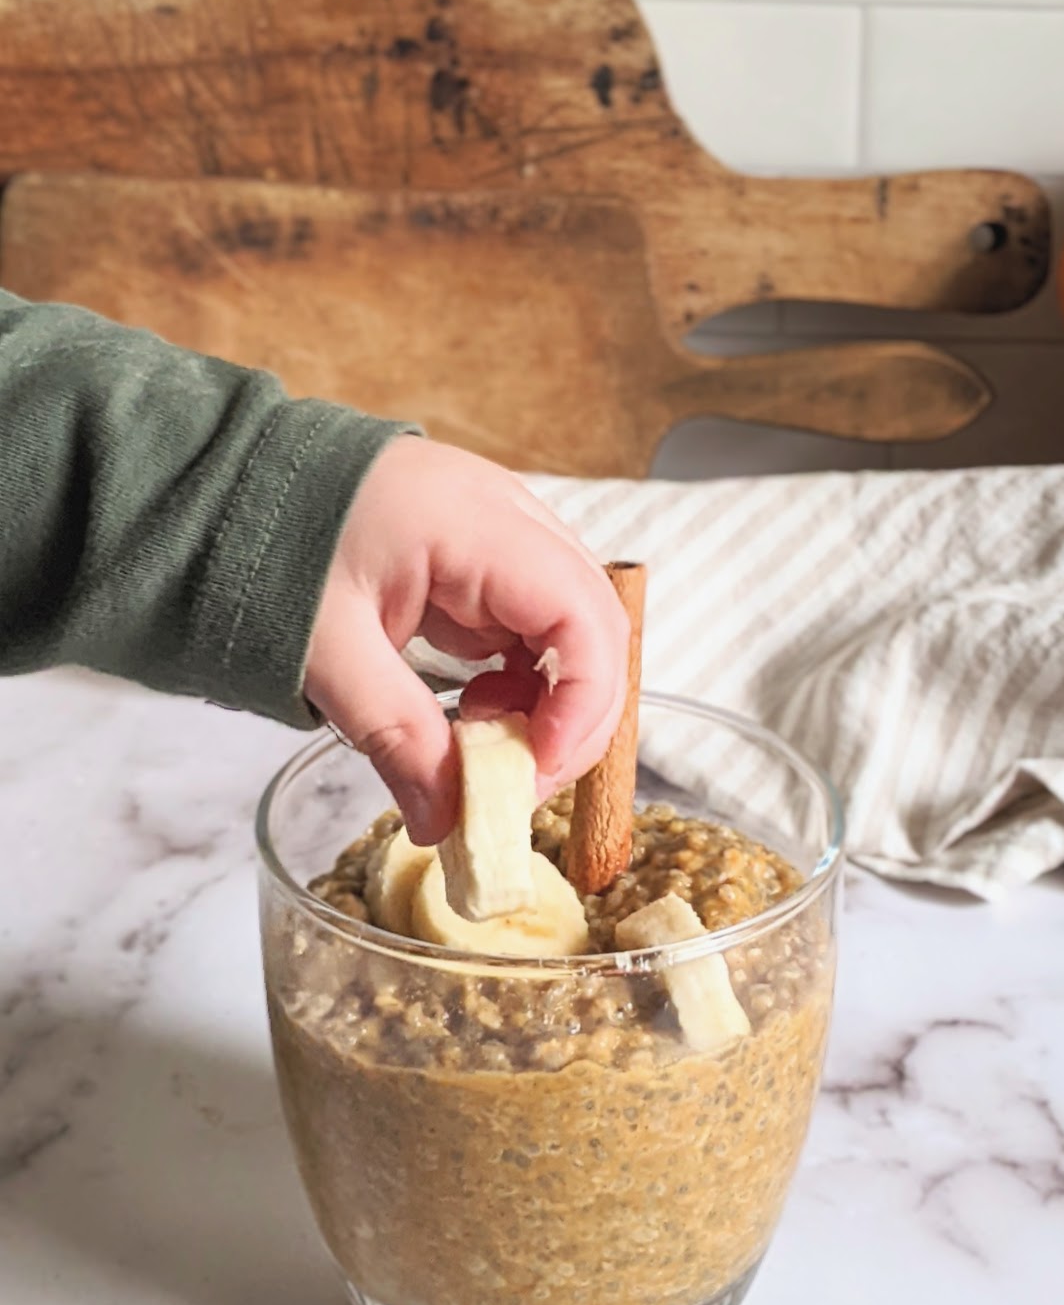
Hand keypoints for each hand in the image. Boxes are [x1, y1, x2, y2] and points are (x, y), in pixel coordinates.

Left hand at [304, 437, 629, 844]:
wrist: (225, 483)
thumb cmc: (266, 543)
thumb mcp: (326, 651)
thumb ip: (395, 735)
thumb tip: (449, 821)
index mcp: (476, 523)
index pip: (582, 615)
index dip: (583, 702)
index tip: (537, 769)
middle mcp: (509, 517)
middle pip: (596, 623)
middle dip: (575, 715)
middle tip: (516, 782)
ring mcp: (502, 533)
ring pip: (572, 629)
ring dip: (549, 701)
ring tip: (483, 742)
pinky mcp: (485, 556)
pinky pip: (534, 627)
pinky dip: (521, 682)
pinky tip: (475, 710)